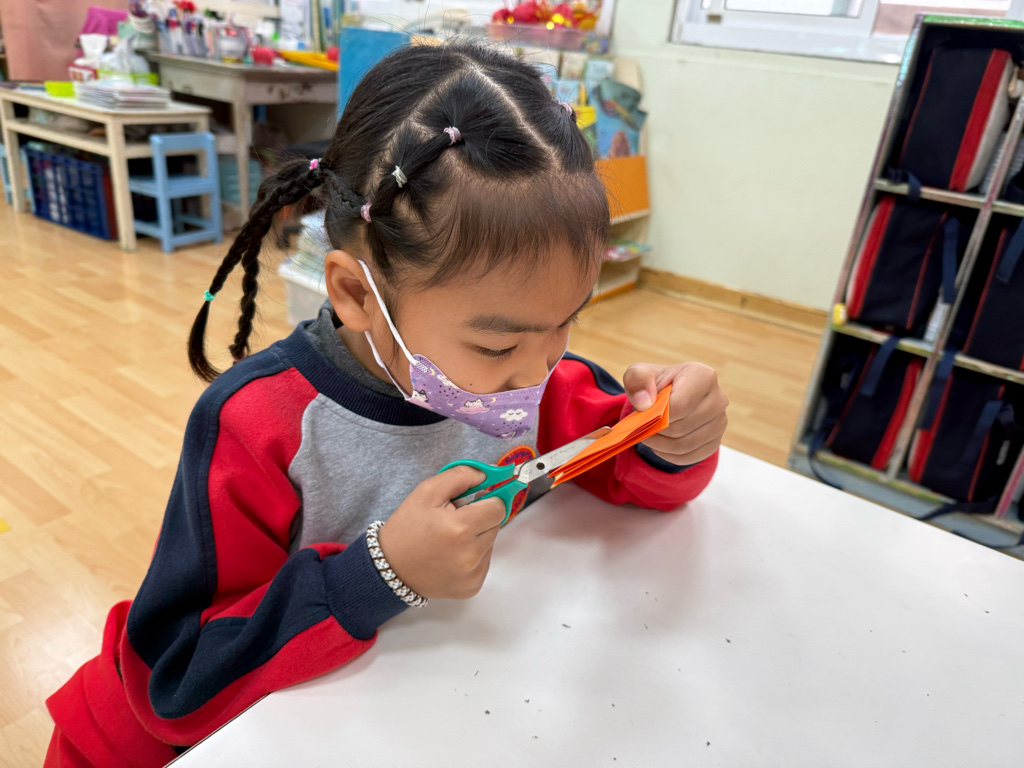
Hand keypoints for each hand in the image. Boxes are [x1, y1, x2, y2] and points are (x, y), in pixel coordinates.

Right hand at [377, 466, 506, 599]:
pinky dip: (472, 556)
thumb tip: (488, 474)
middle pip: (496, 525)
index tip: (472, 501)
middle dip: (480, 518)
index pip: (498, 508)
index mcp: (460, 529)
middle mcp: (470, 555)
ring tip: (449, 540)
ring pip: (490, 544)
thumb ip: (461, 476)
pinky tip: (451, 555)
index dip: (485, 500)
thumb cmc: (407, 528)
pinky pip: (484, 562)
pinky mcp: (472, 587)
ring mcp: (472, 574)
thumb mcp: (427, 491)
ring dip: (476, 537)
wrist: (389, 568)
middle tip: (453, 520)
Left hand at [623, 362, 727, 465]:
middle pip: (681, 428)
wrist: (667, 397)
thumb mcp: (639, 374)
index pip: (680, 405)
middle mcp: (718, 399)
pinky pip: (688, 457)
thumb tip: (645, 403)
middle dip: (656, 430)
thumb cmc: (654, 384)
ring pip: (684, 445)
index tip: (644, 413)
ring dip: (659, 445)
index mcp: (703, 376)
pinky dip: (668, 454)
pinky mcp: (715, 442)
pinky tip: (660, 443)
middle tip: (642, 426)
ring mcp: (720, 422)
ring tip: (648, 434)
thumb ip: (637, 380)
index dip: (657, 415)